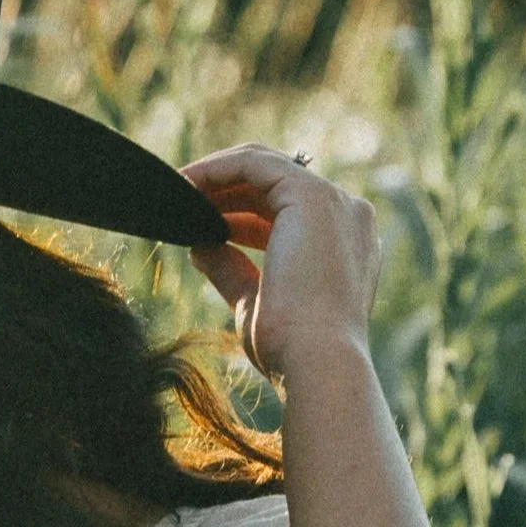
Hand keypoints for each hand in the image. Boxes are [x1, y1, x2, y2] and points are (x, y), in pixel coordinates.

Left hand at [178, 145, 384, 381]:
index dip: (239, 211)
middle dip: (226, 190)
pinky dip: (217, 170)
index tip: (200, 222)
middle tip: (183, 204)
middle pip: (275, 184)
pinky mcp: (310, 194)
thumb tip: (200, 246)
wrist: (317, 362)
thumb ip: (232, 269)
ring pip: (264, 168)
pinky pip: (254, 164)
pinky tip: (186, 186)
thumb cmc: (291, 348)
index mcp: (345, 244)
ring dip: (217, 178)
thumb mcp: (255, 302)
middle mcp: (346, 216)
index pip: (286, 210)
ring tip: (178, 196)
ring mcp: (334, 201)